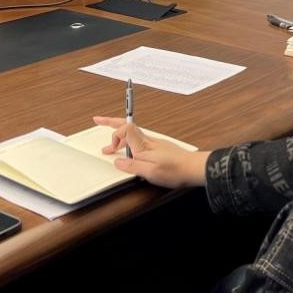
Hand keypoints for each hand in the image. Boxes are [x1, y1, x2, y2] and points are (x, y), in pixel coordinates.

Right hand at [93, 117, 209, 188]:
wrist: (194, 169)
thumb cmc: (175, 171)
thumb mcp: (150, 172)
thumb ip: (132, 166)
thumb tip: (118, 161)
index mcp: (144, 145)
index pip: (125, 129)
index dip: (115, 135)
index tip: (110, 147)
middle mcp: (148, 141)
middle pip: (127, 126)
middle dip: (111, 122)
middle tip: (98, 120)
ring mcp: (154, 143)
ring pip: (132, 134)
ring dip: (119, 136)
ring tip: (110, 146)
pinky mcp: (158, 148)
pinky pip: (138, 141)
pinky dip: (129, 142)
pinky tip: (128, 150)